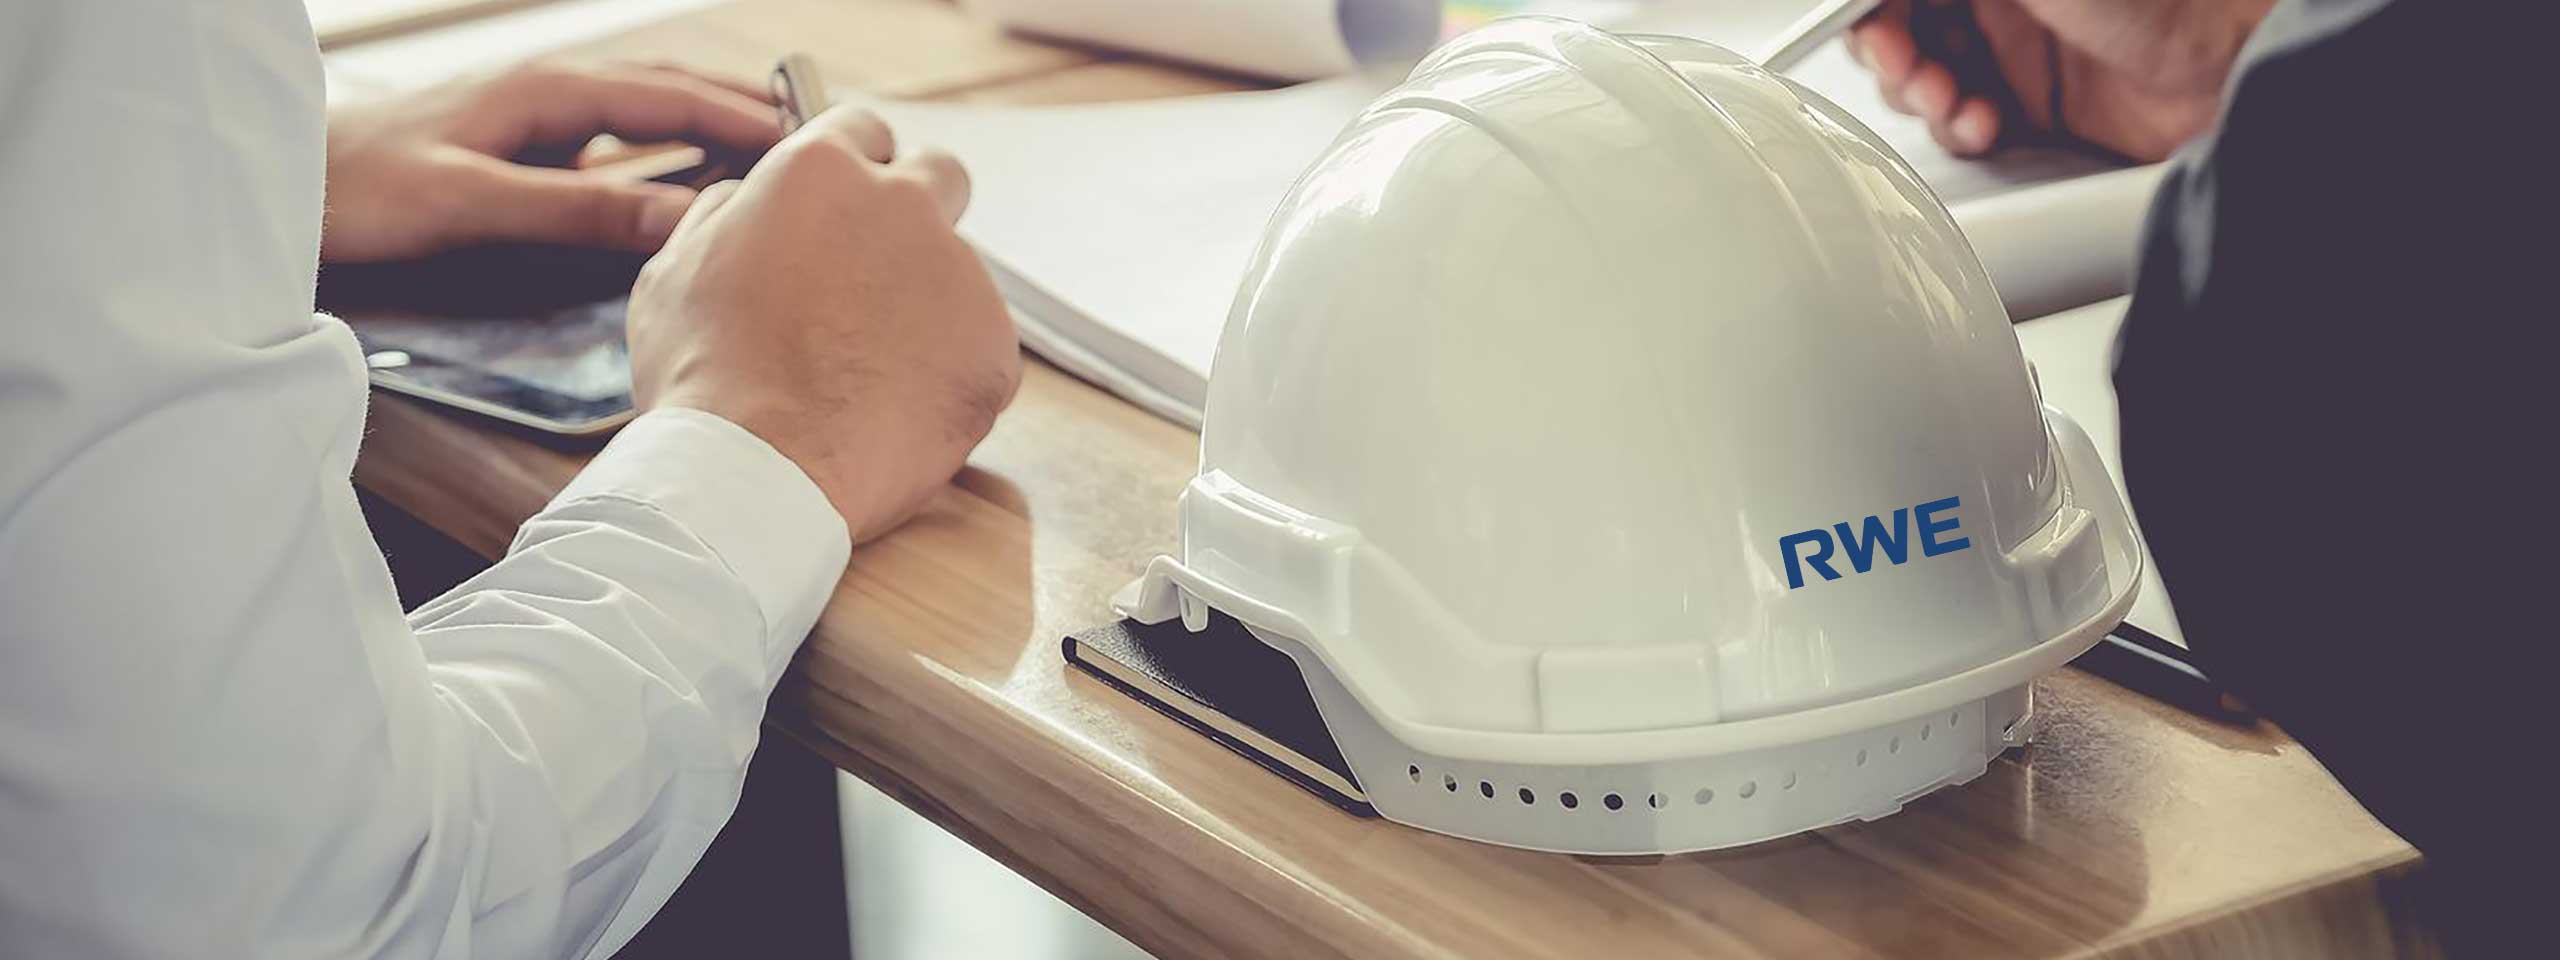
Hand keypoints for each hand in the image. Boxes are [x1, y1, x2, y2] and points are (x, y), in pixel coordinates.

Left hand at [323, 62, 782, 261]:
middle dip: (740, 106)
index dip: (743, 119)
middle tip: (814, 138)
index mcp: (546, 92)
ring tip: (770, 148)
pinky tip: (680, 174)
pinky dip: (663, 145)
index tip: (808, 143)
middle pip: (667, 87)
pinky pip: (614, 136)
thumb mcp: (473, 205)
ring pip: (643, 106)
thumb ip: (579, 213)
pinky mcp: (516, 145)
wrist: (280, 193)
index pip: (670, 96)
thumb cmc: (360, 194)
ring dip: (706, 120)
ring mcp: (531, 116)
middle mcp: (545, 92)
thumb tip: (685, 221)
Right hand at [627, 107, 1021, 542]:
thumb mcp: (673, 271)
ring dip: (924, 307)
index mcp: (821, 173)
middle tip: (880, 269)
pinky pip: (979, 349)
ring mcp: (960, 276)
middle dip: (919, 207)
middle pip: (941, 174)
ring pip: (957, 275)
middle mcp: (904, 206)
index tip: (849, 198)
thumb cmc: (705, 379)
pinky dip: (948, 374)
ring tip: (864, 376)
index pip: (860, 130)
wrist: (758, 477)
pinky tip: (894, 411)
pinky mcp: (995, 348)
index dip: (852, 165)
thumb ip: (723, 216)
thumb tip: (743, 200)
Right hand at [1849, 0, 2273, 161]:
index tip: (1867, 26)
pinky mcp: (2026, 103)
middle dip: (1890, 51)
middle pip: (1897, 24)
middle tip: (1908, 68)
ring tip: (1951, 103)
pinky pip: (1958, 122)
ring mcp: (2009, 46)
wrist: (2229, 65)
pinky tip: (1983, 125)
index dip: (1873, 10)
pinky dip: (1957, 129)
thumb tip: (1879, 2)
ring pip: (1919, 76)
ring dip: (1920, 97)